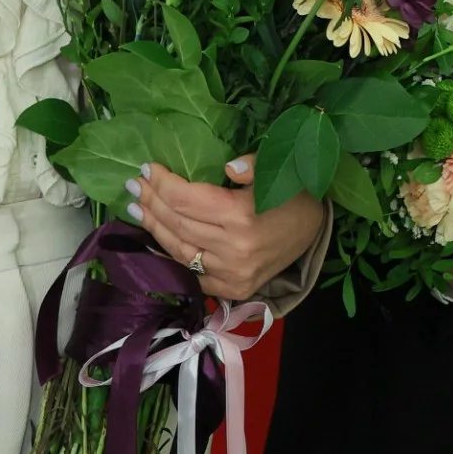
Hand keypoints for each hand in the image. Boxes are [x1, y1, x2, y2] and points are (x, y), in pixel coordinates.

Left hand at [129, 157, 326, 301]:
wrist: (318, 233)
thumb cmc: (296, 196)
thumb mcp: (279, 171)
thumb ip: (251, 165)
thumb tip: (226, 168)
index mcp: (242, 216)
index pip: (186, 199)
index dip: (162, 183)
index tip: (147, 169)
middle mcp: (233, 248)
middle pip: (178, 223)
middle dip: (152, 201)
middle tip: (134, 185)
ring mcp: (232, 273)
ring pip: (179, 249)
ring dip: (154, 228)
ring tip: (137, 208)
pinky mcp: (233, 288)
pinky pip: (192, 274)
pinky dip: (171, 257)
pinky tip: (156, 240)